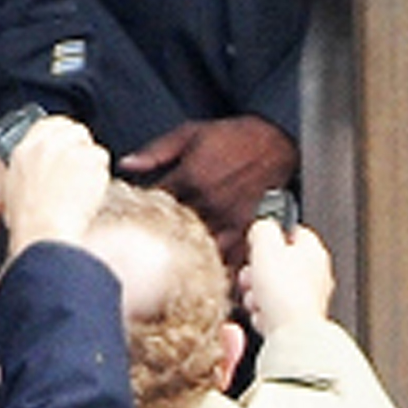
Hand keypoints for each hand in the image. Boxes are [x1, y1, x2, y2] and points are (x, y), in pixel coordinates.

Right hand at [0, 116, 111, 257]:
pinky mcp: (91, 160)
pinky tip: (86, 195)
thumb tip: (40, 156)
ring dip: (90, 166)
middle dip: (80, 148)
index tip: (67, 145)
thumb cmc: (27, 220)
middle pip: (75, 131)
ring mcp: (70, 150)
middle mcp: (47, 144)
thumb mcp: (10, 187)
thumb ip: (26, 164)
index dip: (62, 134)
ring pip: (91, 148)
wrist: (44, 233)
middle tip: (77, 169)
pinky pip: (103, 162)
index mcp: (24, 149)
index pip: (50, 124)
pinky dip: (99, 178)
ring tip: (77, 190)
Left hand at [119, 116, 296, 269]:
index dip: (142, 210)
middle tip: (153, 243)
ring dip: (188, 256)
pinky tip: (207, 274)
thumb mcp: (193, 133)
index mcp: (190, 177)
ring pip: (200, 249)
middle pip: (173, 232)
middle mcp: (209, 202)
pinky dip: (218, 268)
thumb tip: (127, 164)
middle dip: (161, 238)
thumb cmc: (237, 136)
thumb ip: (157, 150)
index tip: (137, 215)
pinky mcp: (248, 230)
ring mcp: (229, 219)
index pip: (154, 203)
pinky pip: (230, 257)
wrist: (280, 141)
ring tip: (177, 262)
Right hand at [238, 214, 333, 335]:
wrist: (292, 332)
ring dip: (257, 295)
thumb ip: (263, 229)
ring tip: (257, 300)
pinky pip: (274, 312)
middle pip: (278, 264)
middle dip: (257, 273)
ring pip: (273, 290)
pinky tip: (263, 316)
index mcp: (314, 251)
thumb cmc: (286, 291)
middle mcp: (316, 274)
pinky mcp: (299, 320)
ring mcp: (309, 298)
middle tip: (252, 278)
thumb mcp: (266, 246)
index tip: (257, 246)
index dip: (270, 238)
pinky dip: (264, 314)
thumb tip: (261, 227)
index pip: (293, 232)